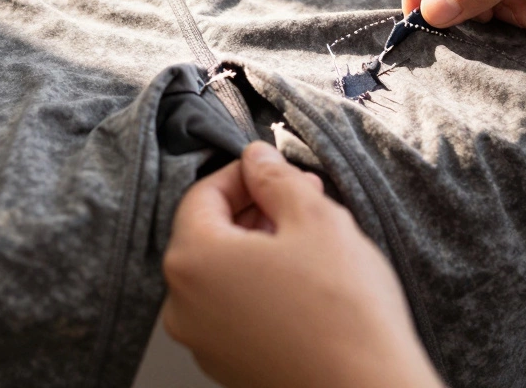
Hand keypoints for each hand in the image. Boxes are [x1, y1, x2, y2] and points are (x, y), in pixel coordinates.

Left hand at [161, 142, 443, 387]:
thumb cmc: (342, 312)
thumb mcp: (314, 218)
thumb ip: (276, 178)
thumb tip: (258, 159)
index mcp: (192, 260)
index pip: (202, 195)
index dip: (243, 173)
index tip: (272, 168)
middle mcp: (183, 305)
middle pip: (209, 234)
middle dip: (255, 209)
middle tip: (301, 198)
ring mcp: (203, 341)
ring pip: (222, 273)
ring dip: (258, 247)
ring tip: (310, 240)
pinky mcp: (227, 365)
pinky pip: (233, 309)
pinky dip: (259, 287)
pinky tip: (303, 282)